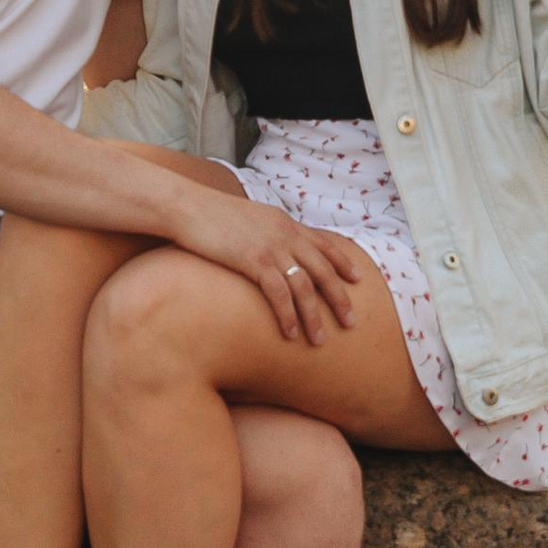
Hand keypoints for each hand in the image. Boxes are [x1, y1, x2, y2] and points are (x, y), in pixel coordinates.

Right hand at [162, 186, 368, 343]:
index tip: (358, 279)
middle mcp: (286, 235)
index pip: (324, 244)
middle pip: (323, 270)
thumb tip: (277, 247)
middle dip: (339, 298)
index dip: (343, 262)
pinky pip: (279, 294)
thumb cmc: (213, 215)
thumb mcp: (251, 218)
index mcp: (286, 223)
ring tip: (320, 340)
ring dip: (314, 316)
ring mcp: (272, 248)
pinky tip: (291, 333)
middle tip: (351, 322)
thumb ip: (269, 231)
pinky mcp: (254, 261)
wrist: (189, 207)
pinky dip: (287, 316)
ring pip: (304, 286)